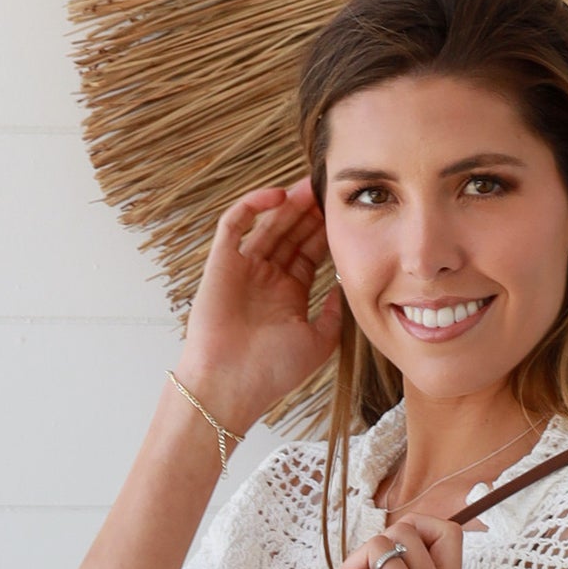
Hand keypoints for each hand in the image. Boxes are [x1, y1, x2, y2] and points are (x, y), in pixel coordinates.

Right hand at [178, 175, 342, 423]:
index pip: (309, 252)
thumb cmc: (272, 371)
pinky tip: (278, 196)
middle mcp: (266, 277)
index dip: (326, 231)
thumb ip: (332, 313)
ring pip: (267, 224)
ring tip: (310, 185)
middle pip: (291, 233)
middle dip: (310, 211)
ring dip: (288, 204)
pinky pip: (234, 224)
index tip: (346, 214)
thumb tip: (343, 287)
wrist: (232, 384)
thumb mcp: (318, 342)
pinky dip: (253, 206)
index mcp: (288, 294)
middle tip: (329, 188)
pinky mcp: (221, 262)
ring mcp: (243, 268)